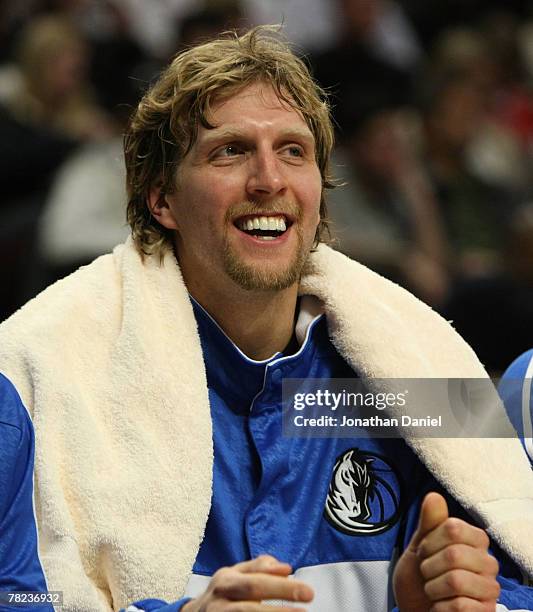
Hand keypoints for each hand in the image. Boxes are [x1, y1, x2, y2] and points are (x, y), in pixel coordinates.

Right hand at [182, 554, 313, 610]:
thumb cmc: (221, 593)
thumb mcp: (234, 575)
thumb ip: (259, 568)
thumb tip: (286, 568)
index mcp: (226, 579)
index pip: (256, 580)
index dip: (281, 586)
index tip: (307, 592)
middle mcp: (220, 600)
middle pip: (250, 599)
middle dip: (279, 603)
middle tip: (306, 605)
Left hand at [393, 492, 499, 610]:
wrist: (415, 607)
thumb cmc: (420, 576)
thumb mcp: (419, 545)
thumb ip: (429, 522)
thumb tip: (434, 497)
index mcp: (475, 540)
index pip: (453, 528)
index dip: (430, 541)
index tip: (424, 552)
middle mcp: (488, 563)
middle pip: (454, 554)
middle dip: (429, 566)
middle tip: (427, 573)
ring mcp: (489, 589)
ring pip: (456, 581)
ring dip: (433, 588)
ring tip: (433, 590)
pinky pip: (459, 606)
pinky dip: (440, 607)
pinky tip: (440, 606)